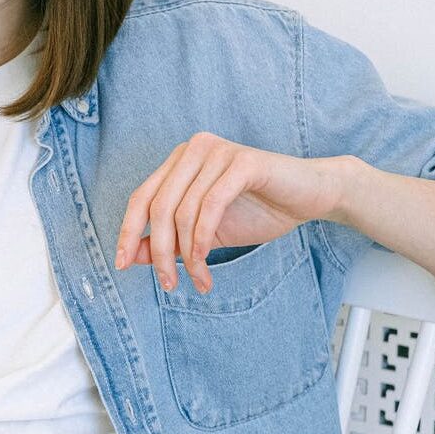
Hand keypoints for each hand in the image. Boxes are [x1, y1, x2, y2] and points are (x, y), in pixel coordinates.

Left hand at [114, 132, 352, 293]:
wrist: (311, 196)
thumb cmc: (259, 210)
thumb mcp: (204, 232)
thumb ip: (168, 240)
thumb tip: (132, 256)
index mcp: (179, 161)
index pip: (141, 198)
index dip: (128, 232)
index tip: (123, 265)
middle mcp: (192, 150)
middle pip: (158, 207)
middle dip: (159, 252)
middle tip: (168, 284)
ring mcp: (217, 152)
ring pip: (183, 211)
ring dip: (187, 255)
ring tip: (199, 280)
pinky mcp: (242, 162)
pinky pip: (210, 206)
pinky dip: (203, 239)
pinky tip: (207, 262)